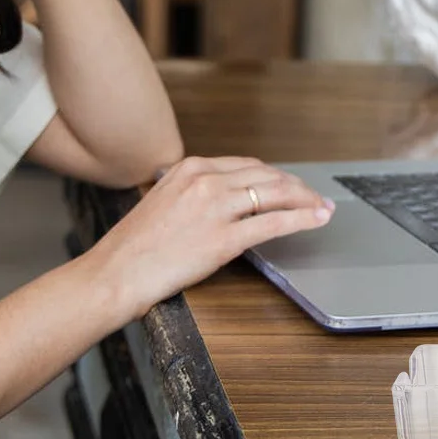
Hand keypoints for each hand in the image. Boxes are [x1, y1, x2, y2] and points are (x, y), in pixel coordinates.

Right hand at [89, 155, 334, 321]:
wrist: (115, 273)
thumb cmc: (133, 247)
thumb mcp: (162, 201)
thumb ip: (192, 192)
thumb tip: (223, 199)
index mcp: (189, 168)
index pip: (247, 165)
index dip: (275, 176)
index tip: (290, 185)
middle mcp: (205, 180)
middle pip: (266, 176)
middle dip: (296, 187)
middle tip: (315, 197)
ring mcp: (216, 208)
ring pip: (275, 195)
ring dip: (306, 200)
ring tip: (323, 208)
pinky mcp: (223, 238)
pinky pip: (273, 223)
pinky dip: (301, 219)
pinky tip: (317, 220)